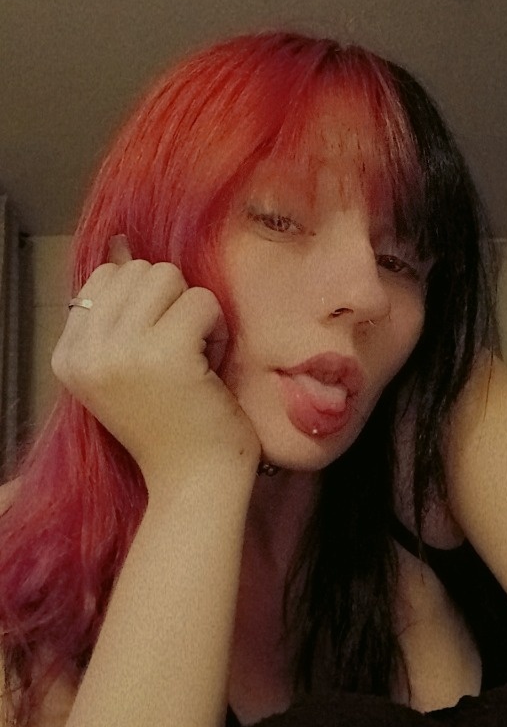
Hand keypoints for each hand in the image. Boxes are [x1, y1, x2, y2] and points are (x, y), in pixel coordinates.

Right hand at [52, 237, 260, 485]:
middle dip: (171, 303)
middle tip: (181, 355)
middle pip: (139, 270)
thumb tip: (122, 242)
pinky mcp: (165, 353)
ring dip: (194, 312)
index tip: (156, 352)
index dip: (146, 303)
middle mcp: (85, 351)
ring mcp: (122, 352)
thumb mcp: (125, 367)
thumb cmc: (170, 426)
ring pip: (169, 277)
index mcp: (68, 355)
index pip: (106, 277)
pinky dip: (217, 328)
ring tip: (195, 358)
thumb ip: (118, 313)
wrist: (194, 483)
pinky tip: (210, 368)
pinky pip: (201, 300)